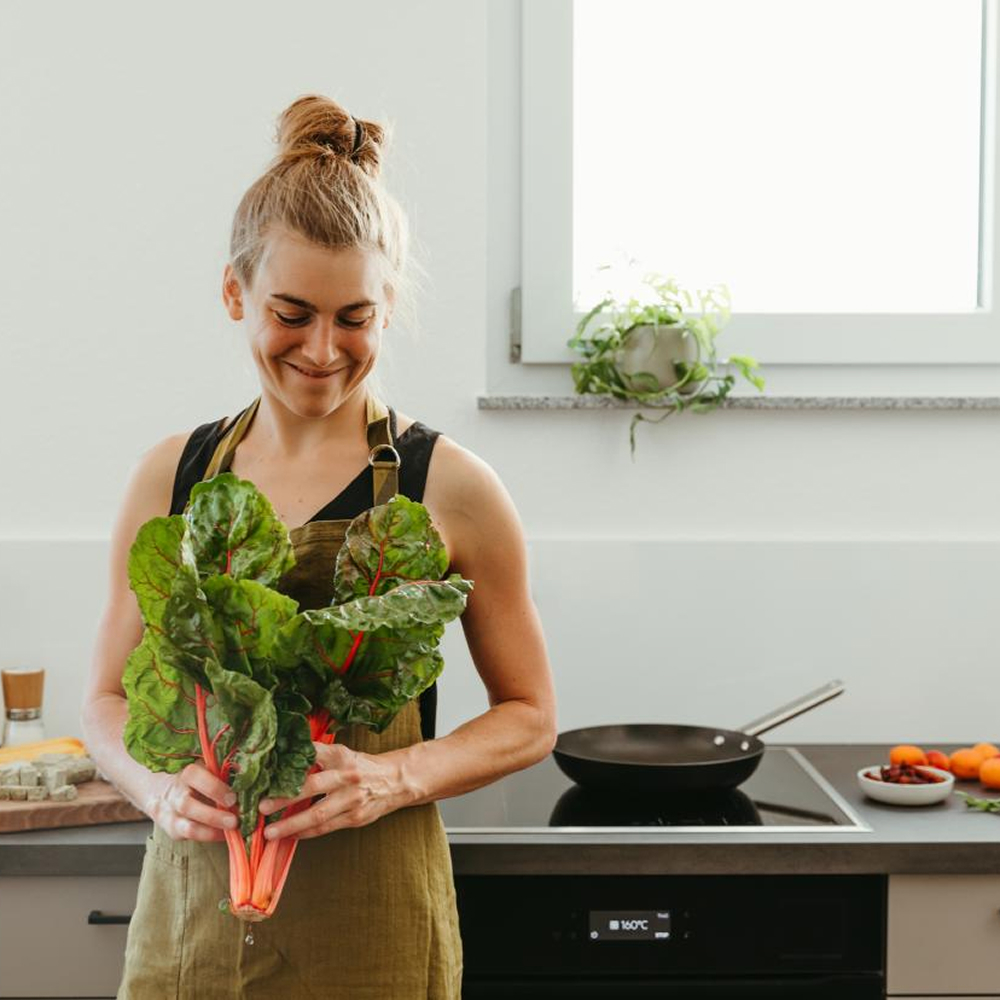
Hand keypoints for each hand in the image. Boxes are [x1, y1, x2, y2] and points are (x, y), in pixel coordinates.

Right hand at [144, 763, 238, 841]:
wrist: (169, 793)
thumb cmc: (199, 780)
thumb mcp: (209, 770)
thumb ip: (225, 773)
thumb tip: (247, 774)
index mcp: (187, 774)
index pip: (194, 777)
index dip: (214, 788)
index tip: (233, 798)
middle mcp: (176, 793)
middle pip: (187, 805)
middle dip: (213, 815)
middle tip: (235, 820)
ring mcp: (172, 814)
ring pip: (188, 826)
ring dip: (212, 830)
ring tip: (232, 829)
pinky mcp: (174, 830)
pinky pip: (190, 836)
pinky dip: (210, 836)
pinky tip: (225, 835)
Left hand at [258, 741, 403, 840]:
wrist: (396, 781)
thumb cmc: (361, 767)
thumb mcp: (342, 754)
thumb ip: (317, 757)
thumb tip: (282, 762)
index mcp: (340, 756)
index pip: (313, 753)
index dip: (291, 760)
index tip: (267, 770)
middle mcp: (346, 776)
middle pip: (312, 786)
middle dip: (285, 798)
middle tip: (262, 807)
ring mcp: (352, 799)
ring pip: (318, 814)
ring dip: (292, 824)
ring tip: (271, 832)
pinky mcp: (355, 817)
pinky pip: (326, 828)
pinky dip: (306, 833)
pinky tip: (290, 837)